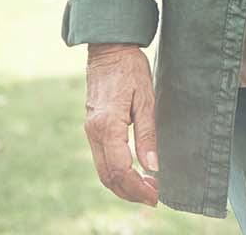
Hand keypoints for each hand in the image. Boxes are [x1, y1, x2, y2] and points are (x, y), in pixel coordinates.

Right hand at [84, 42, 158, 205]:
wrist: (109, 48)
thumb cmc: (130, 69)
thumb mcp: (145, 99)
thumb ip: (147, 134)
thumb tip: (152, 167)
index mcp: (107, 126)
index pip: (120, 170)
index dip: (138, 188)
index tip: (156, 195)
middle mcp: (94, 132)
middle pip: (108, 177)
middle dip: (130, 192)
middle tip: (153, 196)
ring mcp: (90, 130)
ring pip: (102, 171)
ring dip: (123, 185)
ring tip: (146, 187)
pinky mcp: (92, 127)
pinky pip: (101, 158)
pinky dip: (116, 172)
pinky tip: (134, 171)